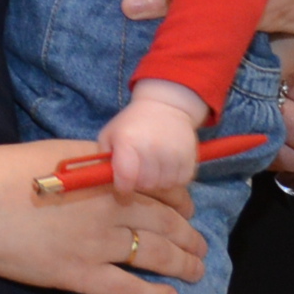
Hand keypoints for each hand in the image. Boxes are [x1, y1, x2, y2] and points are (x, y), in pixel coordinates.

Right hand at [0, 145, 202, 293]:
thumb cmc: (1, 172)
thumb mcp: (55, 153)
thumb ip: (91, 165)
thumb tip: (114, 173)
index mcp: (105, 174)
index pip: (158, 189)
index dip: (180, 203)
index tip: (187, 210)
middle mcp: (110, 207)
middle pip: (165, 224)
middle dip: (190, 237)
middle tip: (201, 247)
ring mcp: (97, 243)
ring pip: (156, 255)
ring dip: (183, 264)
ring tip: (195, 271)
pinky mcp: (79, 274)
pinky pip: (128, 289)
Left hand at [93, 83, 210, 197]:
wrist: (166, 106)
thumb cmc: (132, 123)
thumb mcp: (110, 134)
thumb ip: (104, 158)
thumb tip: (105, 181)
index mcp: (128, 141)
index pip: (126, 178)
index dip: (122, 188)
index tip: (122, 186)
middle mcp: (152, 147)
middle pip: (145, 184)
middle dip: (139, 183)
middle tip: (138, 172)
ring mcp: (173, 152)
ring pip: (163, 185)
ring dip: (157, 182)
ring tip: (152, 169)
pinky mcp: (190, 157)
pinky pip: (181, 181)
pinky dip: (173, 179)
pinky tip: (166, 167)